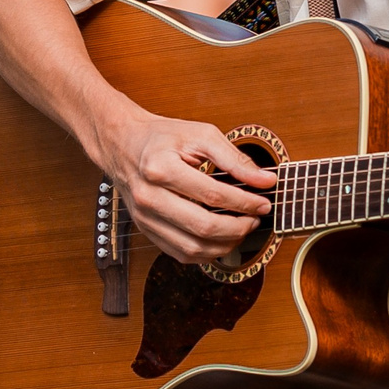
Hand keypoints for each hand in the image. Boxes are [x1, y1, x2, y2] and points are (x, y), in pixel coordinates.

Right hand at [95, 107, 277, 264]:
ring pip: (192, 248)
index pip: (213, 195)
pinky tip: (221, 240)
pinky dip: (206, 252)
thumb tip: (265, 180)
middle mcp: (149, 197)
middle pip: (202, 227)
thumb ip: (235, 159)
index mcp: (161, 168)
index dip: (244, 203)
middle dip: (238, 228)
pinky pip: (180, 253)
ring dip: (225, 245)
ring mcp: (145, 218)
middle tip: (255, 218)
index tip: (264, 202)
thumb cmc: (162, 137)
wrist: (122, 144)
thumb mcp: (201, 135)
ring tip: (242, 229)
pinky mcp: (146, 230)